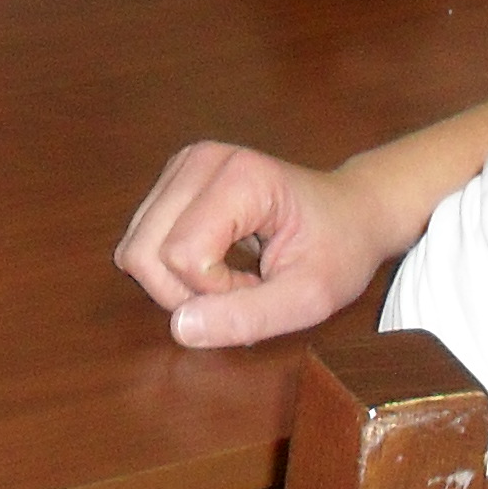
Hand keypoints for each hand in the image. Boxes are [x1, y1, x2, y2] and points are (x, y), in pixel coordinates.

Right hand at [116, 140, 403, 347]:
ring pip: (136, 249)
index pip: (183, 256)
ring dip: (179, 283)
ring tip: (231, 277)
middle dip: (186, 292)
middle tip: (241, 290)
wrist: (351, 211)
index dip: (216, 293)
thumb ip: (248, 316)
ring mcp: (181, 167)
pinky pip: (143, 242)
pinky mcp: (172, 181)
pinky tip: (215, 264)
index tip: (262, 288)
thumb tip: (179, 328)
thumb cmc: (338, 249)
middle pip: (144, 251)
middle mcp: (199, 160)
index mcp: (240, 177)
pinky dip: (174, 269)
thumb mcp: (310, 297)